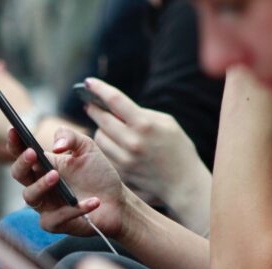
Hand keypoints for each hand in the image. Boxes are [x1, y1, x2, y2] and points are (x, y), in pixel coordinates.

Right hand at [8, 126, 127, 236]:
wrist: (118, 202)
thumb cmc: (98, 174)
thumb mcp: (87, 148)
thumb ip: (70, 137)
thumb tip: (55, 145)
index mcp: (43, 165)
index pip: (22, 152)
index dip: (14, 142)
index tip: (14, 129)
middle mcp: (39, 185)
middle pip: (19, 174)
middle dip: (22, 163)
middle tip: (32, 153)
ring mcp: (45, 205)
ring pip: (30, 196)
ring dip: (41, 185)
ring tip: (56, 175)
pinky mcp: (56, 224)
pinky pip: (58, 217)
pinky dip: (75, 209)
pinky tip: (94, 201)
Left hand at [85, 78, 208, 207]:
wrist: (184, 183)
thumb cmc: (178, 148)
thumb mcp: (167, 123)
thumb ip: (141, 113)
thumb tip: (116, 107)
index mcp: (145, 124)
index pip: (114, 100)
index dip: (98, 88)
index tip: (88, 82)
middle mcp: (132, 142)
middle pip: (101, 119)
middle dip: (94, 109)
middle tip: (90, 104)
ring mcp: (124, 160)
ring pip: (99, 138)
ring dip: (100, 129)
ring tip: (106, 126)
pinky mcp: (120, 173)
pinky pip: (104, 154)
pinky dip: (106, 146)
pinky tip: (112, 143)